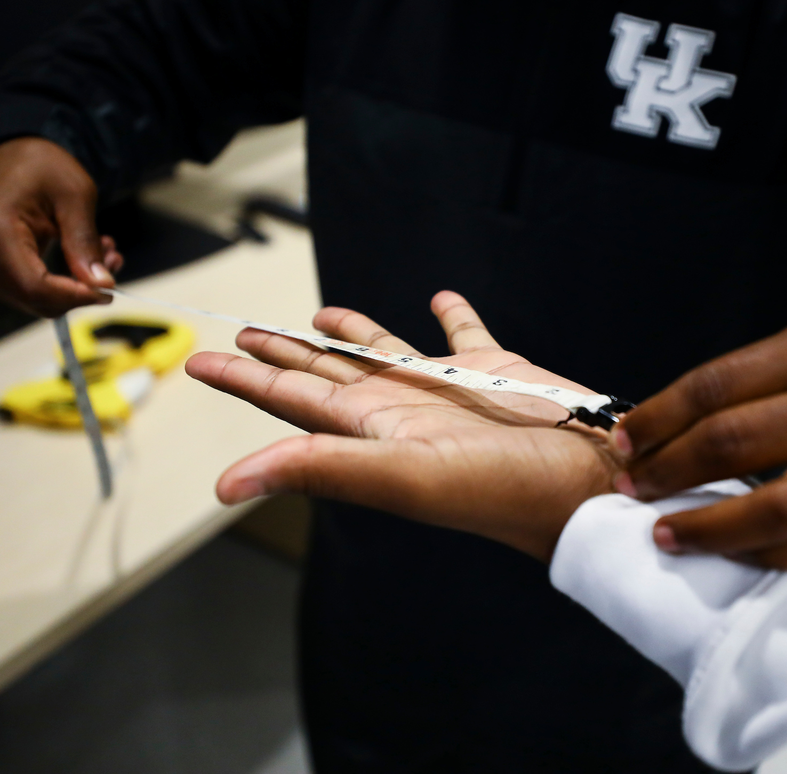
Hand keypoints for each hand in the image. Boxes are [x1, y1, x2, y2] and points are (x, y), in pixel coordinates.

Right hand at [0, 137, 121, 317]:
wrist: (8, 155)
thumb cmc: (40, 166)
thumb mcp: (74, 195)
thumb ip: (85, 242)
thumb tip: (102, 286)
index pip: (34, 287)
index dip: (75, 296)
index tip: (110, 290)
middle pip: (34, 299)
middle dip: (79, 291)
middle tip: (112, 261)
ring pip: (34, 301)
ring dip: (73, 288)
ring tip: (100, 254)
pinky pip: (28, 293)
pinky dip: (60, 284)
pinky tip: (81, 260)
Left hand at [185, 291, 618, 560]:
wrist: (585, 484)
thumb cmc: (499, 488)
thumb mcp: (401, 475)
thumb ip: (317, 468)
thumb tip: (227, 487)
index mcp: (369, 429)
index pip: (289, 397)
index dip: (243, 378)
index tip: (200, 360)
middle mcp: (400, 407)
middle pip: (325, 372)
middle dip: (281, 352)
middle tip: (243, 331)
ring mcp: (447, 387)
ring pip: (384, 350)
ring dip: (351, 331)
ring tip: (319, 314)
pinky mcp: (495, 368)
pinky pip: (464, 333)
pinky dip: (451, 314)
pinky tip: (441, 298)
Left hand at [612, 315, 786, 569]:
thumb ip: (750, 380)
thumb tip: (660, 429)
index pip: (716, 387)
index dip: (657, 419)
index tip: (622, 442)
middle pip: (736, 443)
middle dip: (668, 470)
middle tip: (631, 487)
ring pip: (777, 509)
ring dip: (707, 527)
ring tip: (665, 533)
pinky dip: (764, 556)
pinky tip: (727, 553)